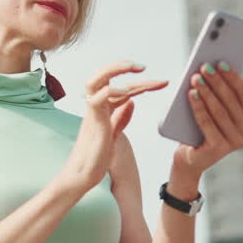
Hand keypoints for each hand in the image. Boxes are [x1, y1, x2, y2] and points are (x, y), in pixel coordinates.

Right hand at [59, 60, 168, 192]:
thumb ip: (121, 118)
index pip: (121, 89)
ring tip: (134, 67)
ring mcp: (93, 114)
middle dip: (122, 67)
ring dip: (114, 70)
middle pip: (104, 77)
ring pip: (96, 81)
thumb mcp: (114, 135)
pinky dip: (111, 91)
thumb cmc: (94, 159)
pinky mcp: (94, 122)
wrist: (81, 177)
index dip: (142, 83)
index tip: (161, 82)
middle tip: (143, 66)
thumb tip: (132, 101)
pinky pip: (97, 100)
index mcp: (102, 109)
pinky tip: (126, 91)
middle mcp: (95, 107)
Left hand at [174, 61, 242, 174]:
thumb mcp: (209, 109)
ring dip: (207, 92)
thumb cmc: (198, 128)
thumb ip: (214, 93)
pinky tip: (192, 94)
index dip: (232, 76)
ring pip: (219, 110)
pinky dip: (199, 107)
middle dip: (216, 81)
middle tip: (204, 67)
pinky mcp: (219, 148)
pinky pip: (207, 123)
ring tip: (195, 78)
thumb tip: (208, 69)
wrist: (189, 157)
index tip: (220, 61)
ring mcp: (235, 141)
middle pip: (230, 100)